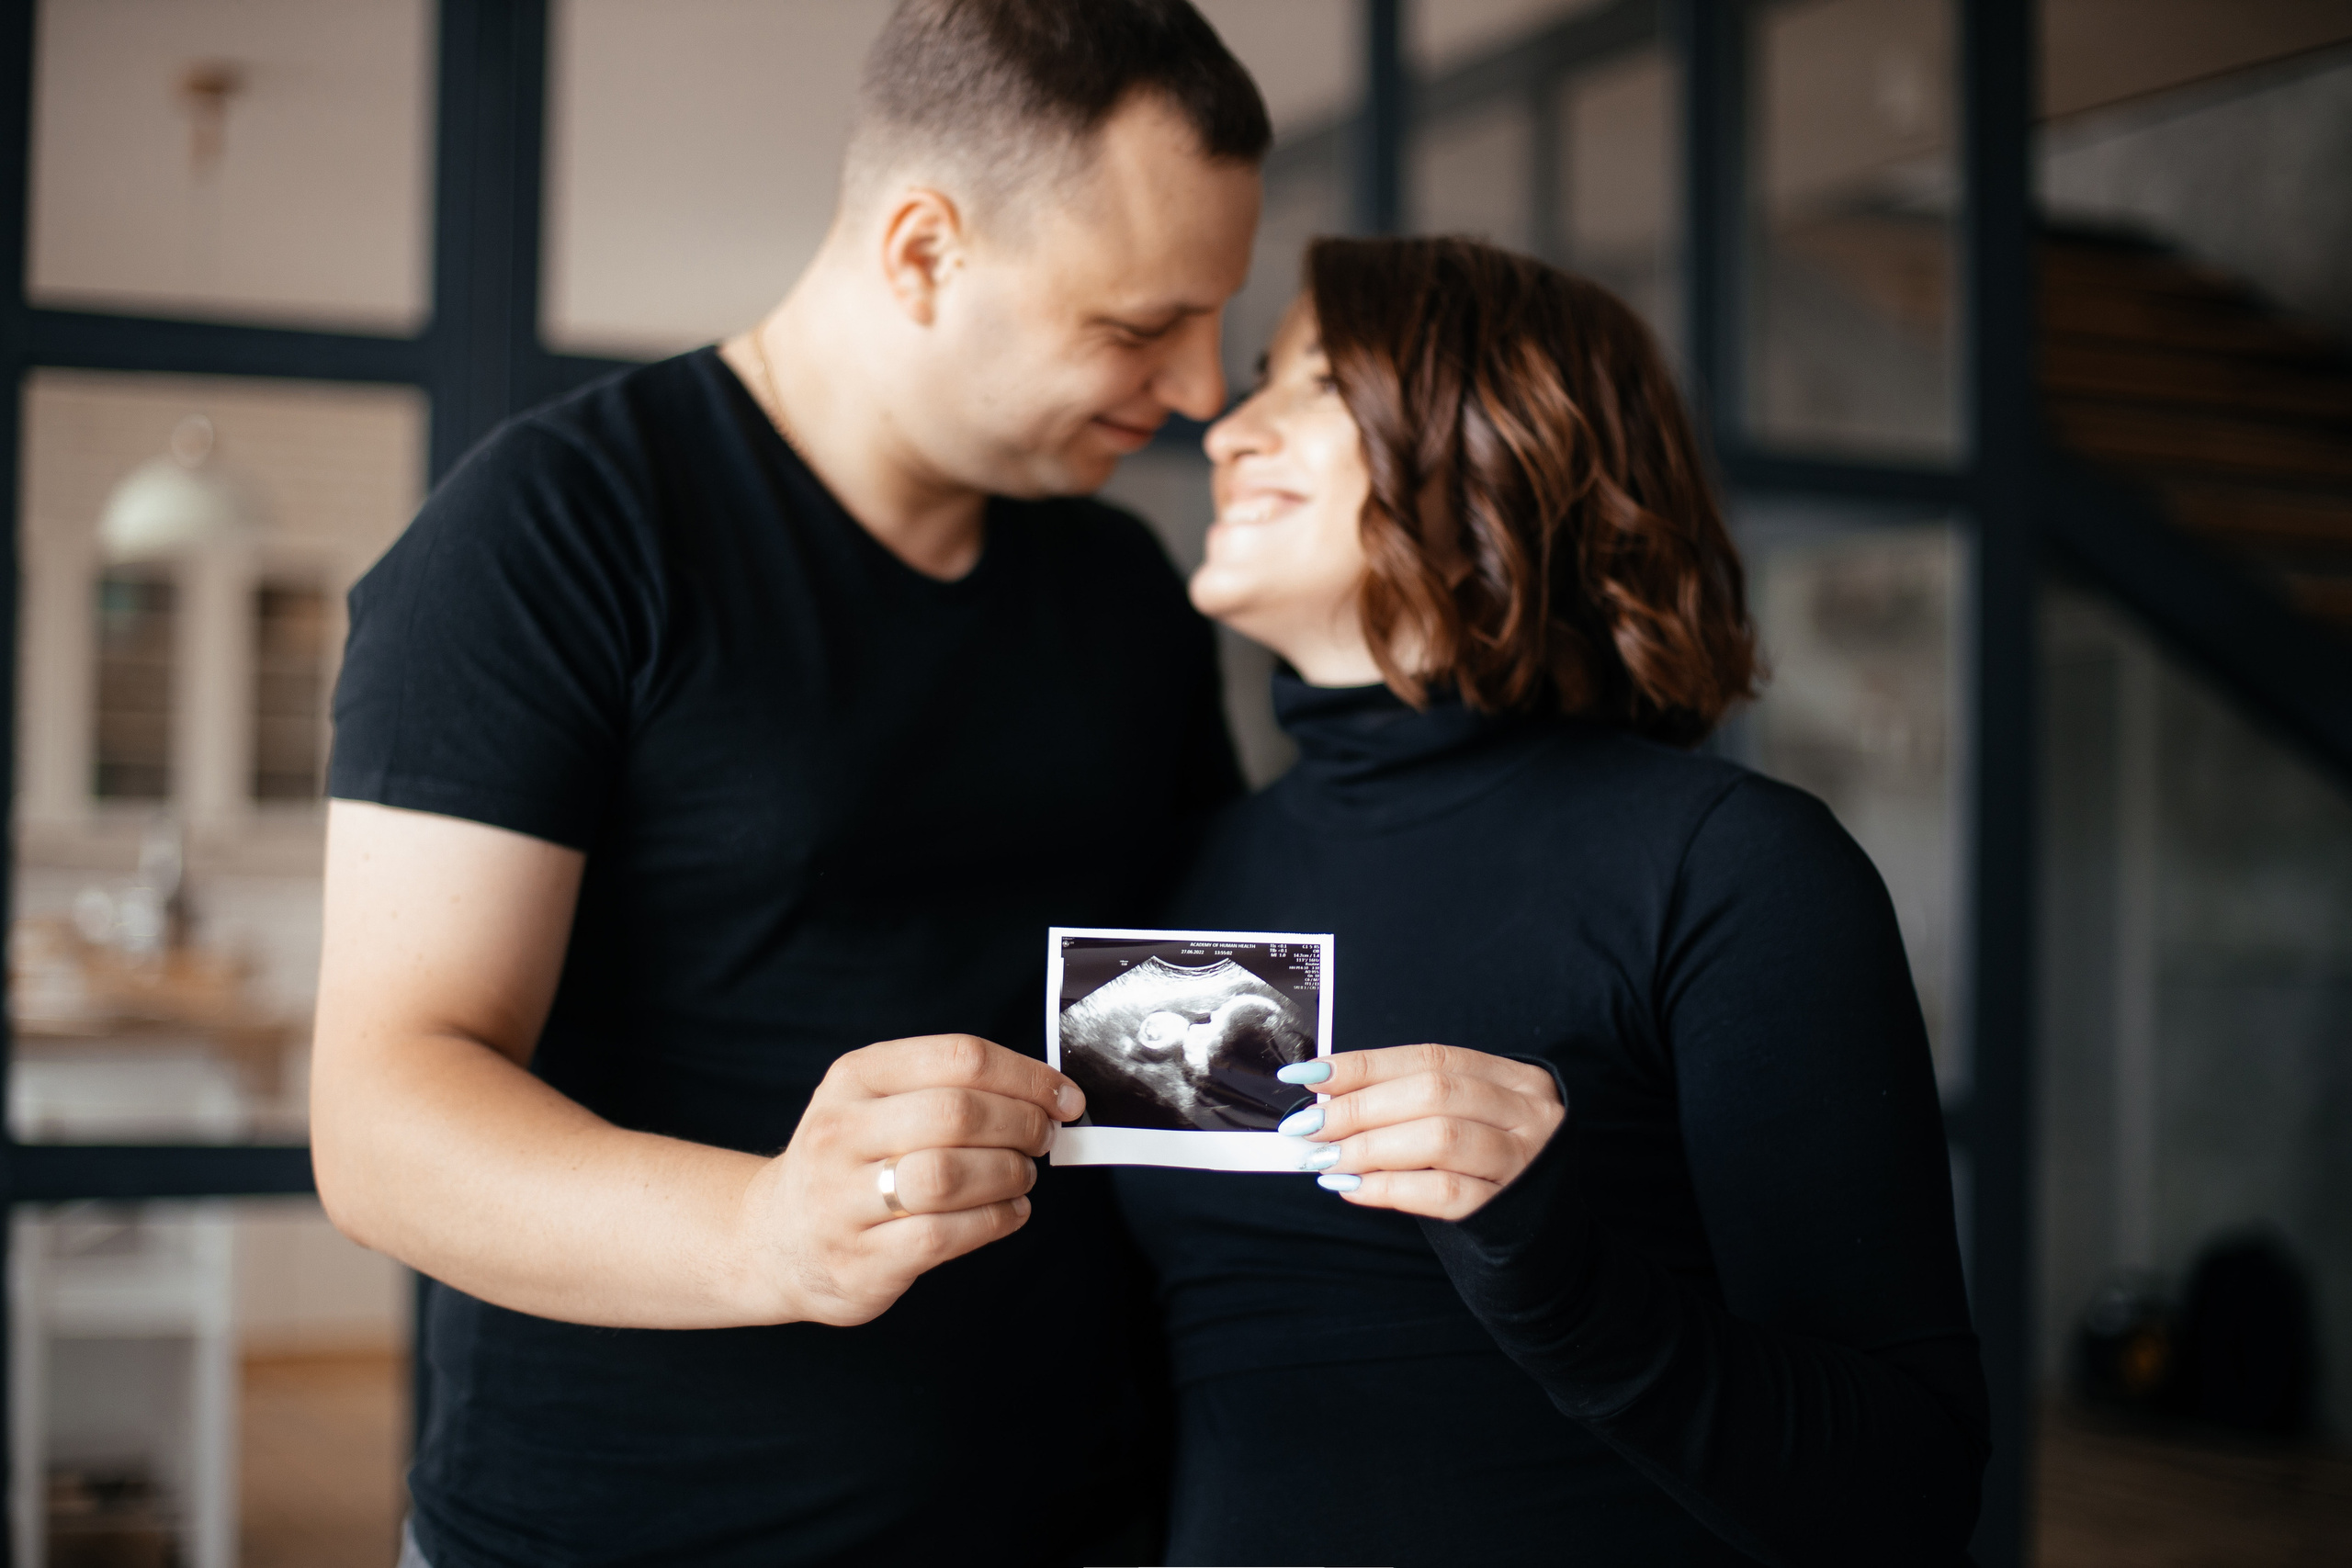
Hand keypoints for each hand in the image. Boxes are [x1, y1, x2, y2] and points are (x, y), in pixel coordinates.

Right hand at [738, 1033, 1082, 1325]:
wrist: (775, 1238)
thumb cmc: (850, 1162)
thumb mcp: (876, 1101)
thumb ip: (948, 1088)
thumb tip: (1047, 1093)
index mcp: (855, 1078)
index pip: (959, 1058)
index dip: (1027, 1076)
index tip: (1064, 1097)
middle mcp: (841, 1132)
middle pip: (957, 1113)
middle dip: (1021, 1124)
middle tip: (1043, 1138)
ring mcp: (842, 1200)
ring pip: (949, 1175)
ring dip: (1008, 1173)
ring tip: (1022, 1175)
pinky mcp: (860, 1259)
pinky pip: (944, 1235)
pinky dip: (994, 1221)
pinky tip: (1010, 1212)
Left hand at [1275, 1044, 1563, 1219]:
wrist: (1540, 1242)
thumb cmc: (1487, 1172)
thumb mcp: (1466, 1123)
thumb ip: (1412, 1104)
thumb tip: (1328, 1098)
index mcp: (1516, 1078)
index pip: (1431, 1058)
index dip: (1366, 1065)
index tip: (1311, 1074)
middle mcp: (1529, 1113)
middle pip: (1433, 1093)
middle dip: (1360, 1107)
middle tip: (1308, 1125)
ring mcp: (1525, 1161)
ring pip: (1439, 1138)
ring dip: (1369, 1147)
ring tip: (1324, 1158)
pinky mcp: (1510, 1209)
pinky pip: (1443, 1192)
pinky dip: (1389, 1188)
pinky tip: (1352, 1188)